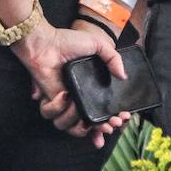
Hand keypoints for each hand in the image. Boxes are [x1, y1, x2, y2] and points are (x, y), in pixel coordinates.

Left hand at [13, 20, 127, 146]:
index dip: (114, 120)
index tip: (122, 119)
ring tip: (84, 113)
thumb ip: (114, 58)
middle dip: (101, 129)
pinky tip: (65, 95)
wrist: (46, 41)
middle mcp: (78, 98)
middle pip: (89, 127)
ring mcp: (64, 101)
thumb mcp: (97, 44)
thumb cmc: (68, 42)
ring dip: (79, 126)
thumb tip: (124, 76)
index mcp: (92, 88)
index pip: (105, 112)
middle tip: (111, 123)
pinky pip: (52, 116)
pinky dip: (59, 108)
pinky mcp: (49, 100)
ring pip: (69, 128)